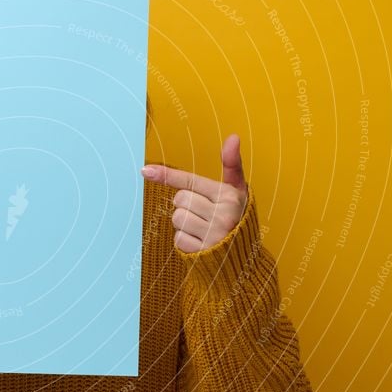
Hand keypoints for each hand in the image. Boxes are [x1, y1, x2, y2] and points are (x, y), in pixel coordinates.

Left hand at [140, 133, 248, 252]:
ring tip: (202, 226)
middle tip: (203, 211)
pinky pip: (178, 239)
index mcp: (230, 196)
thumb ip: (232, 164)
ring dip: (184, 222)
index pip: (191, 182)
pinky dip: (185, 240)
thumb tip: (233, 137)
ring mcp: (213, 236)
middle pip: (181, 199)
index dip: (168, 175)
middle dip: (186, 204)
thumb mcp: (238, 189)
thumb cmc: (237, 215)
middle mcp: (223, 215)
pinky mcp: (203, 254)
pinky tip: (199, 240)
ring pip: (177, 218)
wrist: (245, 253)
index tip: (146, 171)